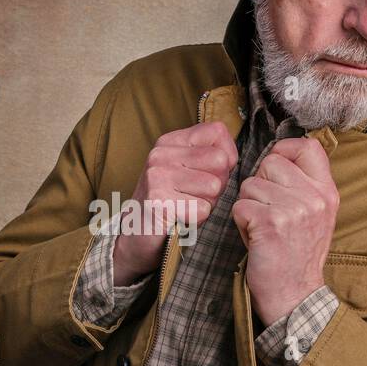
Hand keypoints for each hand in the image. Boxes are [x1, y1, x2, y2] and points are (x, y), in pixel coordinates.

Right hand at [112, 120, 237, 283]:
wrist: (136, 234)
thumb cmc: (171, 203)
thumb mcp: (189, 171)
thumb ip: (210, 157)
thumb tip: (230, 159)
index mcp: (170, 142)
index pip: (217, 131)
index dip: (227, 155)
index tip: (212, 172)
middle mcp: (161, 154)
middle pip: (220, 161)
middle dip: (218, 184)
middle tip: (197, 196)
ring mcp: (157, 176)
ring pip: (213, 186)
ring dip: (207, 203)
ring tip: (187, 206)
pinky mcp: (158, 201)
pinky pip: (202, 209)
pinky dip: (197, 219)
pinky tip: (180, 218)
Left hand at [232, 137, 337, 324]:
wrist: (296, 296)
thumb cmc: (298, 255)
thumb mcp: (316, 216)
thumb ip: (304, 186)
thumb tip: (277, 156)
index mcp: (327, 192)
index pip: (308, 146)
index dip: (284, 150)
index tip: (275, 167)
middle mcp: (314, 197)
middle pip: (270, 162)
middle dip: (260, 185)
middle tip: (268, 212)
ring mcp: (293, 208)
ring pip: (250, 185)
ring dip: (248, 206)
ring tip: (263, 229)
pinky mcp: (270, 222)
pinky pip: (240, 206)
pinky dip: (241, 223)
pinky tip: (256, 239)